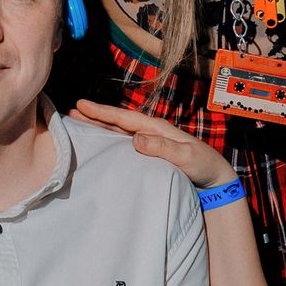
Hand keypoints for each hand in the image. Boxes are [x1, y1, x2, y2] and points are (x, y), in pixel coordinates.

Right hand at [72, 99, 236, 189]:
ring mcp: (150, 144)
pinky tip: (100, 145)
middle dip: (96, 116)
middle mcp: (151, 133)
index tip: (81, 105)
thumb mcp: (185, 156)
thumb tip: (136, 139)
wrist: (214, 179)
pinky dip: (110, 142)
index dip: (103, 112)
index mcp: (157, 128)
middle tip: (71, 112)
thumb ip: (163, 148)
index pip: (125, 118)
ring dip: (100, 128)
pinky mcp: (149, 156)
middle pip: (118, 122)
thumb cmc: (203, 165)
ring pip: (119, 133)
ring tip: (79, 124)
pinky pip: (124, 146)